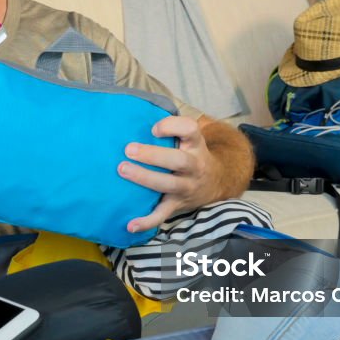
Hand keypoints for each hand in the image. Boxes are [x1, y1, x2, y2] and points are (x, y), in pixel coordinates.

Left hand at [118, 116, 223, 234]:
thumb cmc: (191, 155)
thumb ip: (170, 128)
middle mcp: (194, 166)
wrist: (217, 183)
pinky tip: (130, 224)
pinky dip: (147, 221)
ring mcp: (187, 187)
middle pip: (178, 160)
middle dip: (153, 155)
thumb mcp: (189, 139)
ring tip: (122, 170)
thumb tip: (135, 115)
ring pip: (168, 184)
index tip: (154, 128)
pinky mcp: (177, 204)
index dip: (173, 126)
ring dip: (145, 178)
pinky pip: (163, 215)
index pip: (191, 130)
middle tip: (129, 149)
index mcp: (195, 145)